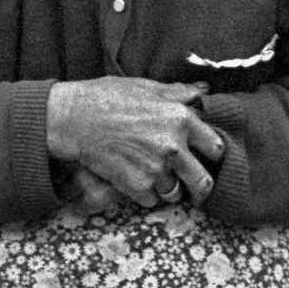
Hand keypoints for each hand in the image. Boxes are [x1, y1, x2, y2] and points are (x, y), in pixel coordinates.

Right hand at [46, 76, 224, 208]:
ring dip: (168, 189)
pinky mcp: (137, 185)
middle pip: (202, 180)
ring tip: (155, 179)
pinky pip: (151, 200)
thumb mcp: (146, 87)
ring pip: (175, 193)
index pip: (215, 146)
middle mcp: (174, 146)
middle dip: (200, 187)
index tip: (206, 158)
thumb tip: (201, 91)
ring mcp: (156, 169)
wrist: (74, 119)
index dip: (212, 154)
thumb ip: (177, 93)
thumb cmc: (107, 97)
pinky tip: (134, 180)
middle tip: (196, 190)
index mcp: (181, 119)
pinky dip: (144, 194)